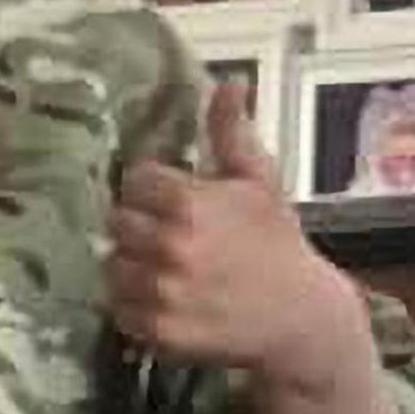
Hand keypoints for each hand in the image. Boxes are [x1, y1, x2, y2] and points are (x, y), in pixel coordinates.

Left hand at [105, 78, 373, 393]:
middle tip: (166, 238)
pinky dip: (134, 306)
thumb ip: (233, 131)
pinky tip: (163, 300)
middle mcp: (170, 246)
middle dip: (139, 227)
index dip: (152, 190)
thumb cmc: (277, 243)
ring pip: (113, 266)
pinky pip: (120, 310)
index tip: (172, 202)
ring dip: (132, 266)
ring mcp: (163, 292)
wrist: (301, 318)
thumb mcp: (260, 181)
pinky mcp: (160, 332)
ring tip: (164, 269)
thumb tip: (230, 80)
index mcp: (188, 203)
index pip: (135, 182)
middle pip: (118, 223)